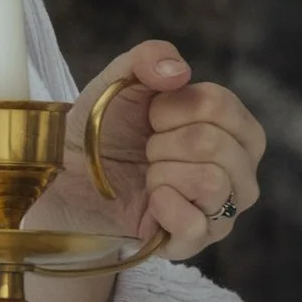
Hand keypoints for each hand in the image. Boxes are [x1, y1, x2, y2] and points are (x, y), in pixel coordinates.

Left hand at [38, 41, 265, 264]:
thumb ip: (149, 58)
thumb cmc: (103, 128)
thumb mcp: (119, 81)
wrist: (65, 177)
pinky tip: (151, 201)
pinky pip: (196, 224)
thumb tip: (179, 71)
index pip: (225, 107)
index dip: (178, 106)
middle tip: (146, 149)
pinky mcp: (193, 243)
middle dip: (166, 141)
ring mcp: (219, 212)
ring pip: (213, 183)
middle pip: (217, 145)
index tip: (152, 115)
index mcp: (230, 130)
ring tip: (148, 175)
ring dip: (163, 171)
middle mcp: (237, 172)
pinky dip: (164, 205)